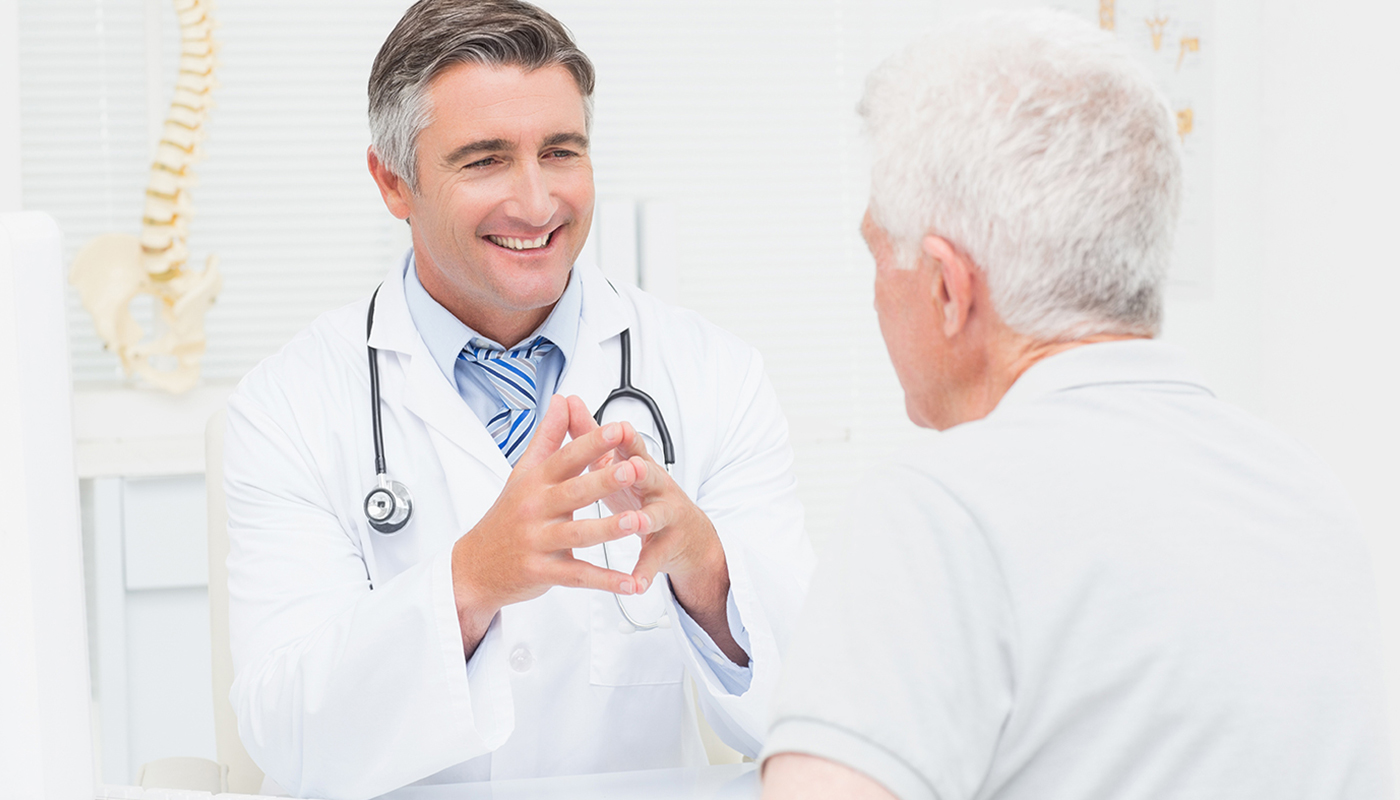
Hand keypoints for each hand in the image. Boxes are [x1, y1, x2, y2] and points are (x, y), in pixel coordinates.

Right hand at [450, 396, 652, 653]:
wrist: (474, 567)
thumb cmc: (507, 516)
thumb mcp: (523, 474)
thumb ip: (548, 438)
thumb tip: (563, 399)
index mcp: (534, 482)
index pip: (566, 457)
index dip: (593, 442)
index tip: (620, 428)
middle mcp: (534, 509)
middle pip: (574, 492)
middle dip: (604, 480)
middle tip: (635, 469)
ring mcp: (537, 542)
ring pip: (578, 534)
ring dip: (609, 529)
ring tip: (639, 522)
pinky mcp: (542, 572)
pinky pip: (578, 576)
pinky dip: (605, 581)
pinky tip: (630, 582)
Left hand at [564, 396, 747, 665]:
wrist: (686, 535)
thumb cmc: (642, 495)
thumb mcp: (617, 464)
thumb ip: (591, 436)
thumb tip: (568, 402)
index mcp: (639, 466)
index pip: (631, 446)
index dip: (623, 436)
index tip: (614, 425)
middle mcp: (657, 487)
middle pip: (650, 474)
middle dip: (639, 471)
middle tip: (627, 468)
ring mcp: (666, 517)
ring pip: (656, 516)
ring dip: (644, 519)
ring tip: (634, 523)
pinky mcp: (668, 547)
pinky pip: (655, 560)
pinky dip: (645, 571)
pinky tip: (636, 584)